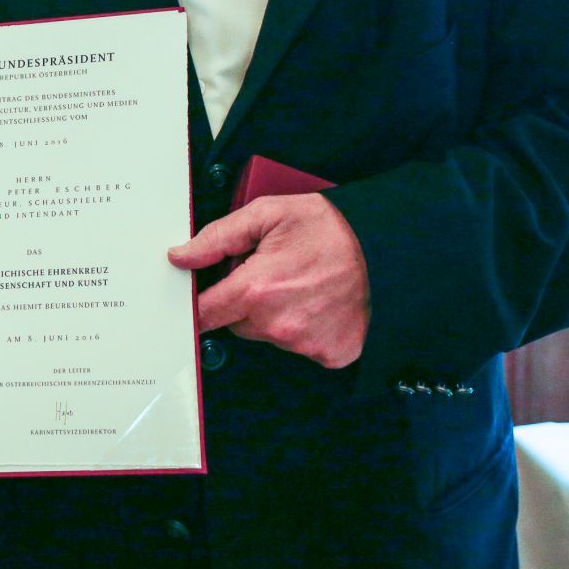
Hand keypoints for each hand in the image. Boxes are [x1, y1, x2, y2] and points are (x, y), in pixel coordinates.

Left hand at [166, 192, 369, 368]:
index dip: (198, 304)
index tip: (202, 296)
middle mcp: (278, 324)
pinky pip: (301, 345)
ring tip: (300, 283)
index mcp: (256, 290)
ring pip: (267, 334)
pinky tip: (318, 303)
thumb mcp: (267, 214)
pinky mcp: (331, 354)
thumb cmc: (330, 228)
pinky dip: (304, 327)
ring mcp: (305, 344)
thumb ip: (217, 237)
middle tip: (270, 273)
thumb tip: (181, 256)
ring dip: (274, 314)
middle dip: (243, 300)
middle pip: (236, 323)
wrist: (387, 248)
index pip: (203, 313)